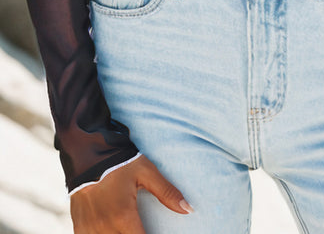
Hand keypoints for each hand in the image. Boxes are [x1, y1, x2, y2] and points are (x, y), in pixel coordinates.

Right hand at [70, 155, 192, 233]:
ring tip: (128, 227)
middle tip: (140, 227)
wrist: (85, 152)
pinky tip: (112, 229)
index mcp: (123, 216)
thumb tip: (188, 209)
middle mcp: (104, 228)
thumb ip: (167, 192)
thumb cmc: (119, 162)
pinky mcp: (79, 229)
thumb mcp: (146, 172)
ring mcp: (89, 231)